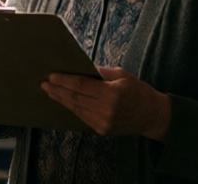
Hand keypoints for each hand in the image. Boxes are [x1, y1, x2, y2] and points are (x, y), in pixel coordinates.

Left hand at [42, 66, 171, 139]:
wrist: (152, 116)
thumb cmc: (138, 91)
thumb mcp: (122, 75)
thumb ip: (100, 72)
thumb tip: (80, 67)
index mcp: (113, 93)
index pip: (82, 86)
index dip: (65, 81)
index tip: (51, 76)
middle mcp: (107, 110)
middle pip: (75, 98)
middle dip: (58, 90)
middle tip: (44, 83)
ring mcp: (103, 122)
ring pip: (76, 109)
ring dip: (61, 100)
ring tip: (49, 91)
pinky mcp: (102, 130)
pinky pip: (82, 117)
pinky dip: (71, 108)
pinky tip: (63, 101)